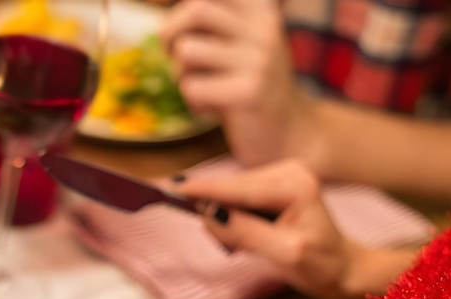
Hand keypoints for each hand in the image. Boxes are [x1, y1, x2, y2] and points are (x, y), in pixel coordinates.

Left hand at [160, 0, 309, 166]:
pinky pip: (191, 87)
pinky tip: (213, 111)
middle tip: (171, 57)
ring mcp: (259, 60)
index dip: (176, 5)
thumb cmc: (252, 88)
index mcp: (260, 12)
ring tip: (202, 89)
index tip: (157, 9)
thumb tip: (158, 5)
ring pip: (186, 50)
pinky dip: (193, 103)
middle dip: (170, 34)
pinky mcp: (249, 92)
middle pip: (196, 9)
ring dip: (180, 75)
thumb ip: (211, 24)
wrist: (292, 135)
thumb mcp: (240, 46)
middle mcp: (263, 29)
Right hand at [179, 160, 360, 297]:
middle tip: (230, 246)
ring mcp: (280, 173)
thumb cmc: (321, 266)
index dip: (198, 190)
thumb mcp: (284, 255)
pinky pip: (238, 198)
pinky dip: (235, 219)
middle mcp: (286, 169)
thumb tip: (209, 216)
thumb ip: (245, 233)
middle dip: (217, 216)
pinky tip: (254, 235)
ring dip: (228, 221)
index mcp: (292, 184)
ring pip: (231, 194)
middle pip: (229, 189)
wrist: (344, 268)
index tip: (164, 188)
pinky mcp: (273, 183)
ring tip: (251, 245)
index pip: (234, 188)